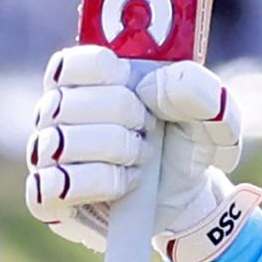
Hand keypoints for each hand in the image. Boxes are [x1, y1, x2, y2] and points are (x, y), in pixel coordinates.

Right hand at [24, 45, 242, 255]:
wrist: (186, 198)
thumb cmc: (189, 143)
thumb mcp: (215, 114)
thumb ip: (199, 89)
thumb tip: (156, 84)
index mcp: (88, 79)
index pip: (68, 63)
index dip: (105, 73)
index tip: (137, 86)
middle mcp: (57, 113)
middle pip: (67, 102)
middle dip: (123, 115)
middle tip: (149, 127)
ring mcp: (46, 155)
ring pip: (60, 143)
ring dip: (115, 150)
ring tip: (141, 157)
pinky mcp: (46, 197)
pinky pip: (52, 186)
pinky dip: (98, 183)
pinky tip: (124, 184)